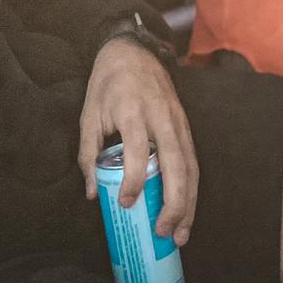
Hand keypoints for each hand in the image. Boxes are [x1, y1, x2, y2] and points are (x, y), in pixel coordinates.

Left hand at [78, 39, 198, 246]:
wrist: (132, 49)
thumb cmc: (107, 84)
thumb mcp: (89, 114)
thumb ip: (89, 153)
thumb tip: (93, 193)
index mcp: (133, 112)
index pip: (138, 153)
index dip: (133, 182)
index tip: (125, 204)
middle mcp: (161, 117)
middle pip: (175, 165)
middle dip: (173, 204)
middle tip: (164, 233)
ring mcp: (177, 120)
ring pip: (190, 167)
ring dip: (189, 203)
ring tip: (181, 233)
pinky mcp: (185, 124)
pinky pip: (193, 160)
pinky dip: (192, 188)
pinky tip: (187, 210)